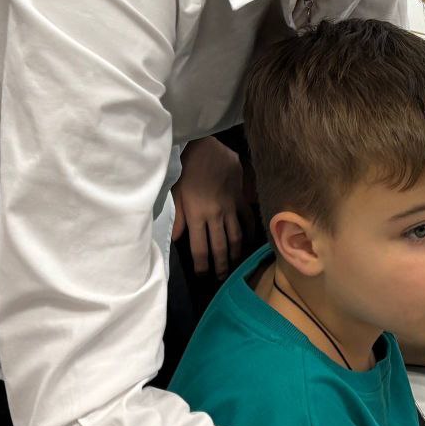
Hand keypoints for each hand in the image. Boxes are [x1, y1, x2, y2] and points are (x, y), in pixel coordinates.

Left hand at [171, 136, 253, 278]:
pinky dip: (250, 230)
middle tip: (221, 278)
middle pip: (220, 246)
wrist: (205, 147)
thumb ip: (177, 218)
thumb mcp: (175, 193)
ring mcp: (230, 207)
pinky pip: (247, 218)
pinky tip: (249, 240)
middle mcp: (215, 215)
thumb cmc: (185, 169)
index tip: (203, 276)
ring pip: (236, 236)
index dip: (203, 265)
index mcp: (196, 215)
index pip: (200, 248)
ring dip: (236, 253)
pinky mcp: (241, 198)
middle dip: (221, 265)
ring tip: (235, 264)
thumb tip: (176, 239)